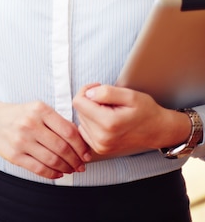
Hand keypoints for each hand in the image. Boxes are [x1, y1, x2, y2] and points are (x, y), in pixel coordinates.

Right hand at [0, 100, 91, 178]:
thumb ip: (57, 121)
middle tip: (81, 165)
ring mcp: (21, 140)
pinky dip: (52, 173)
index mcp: (40, 109)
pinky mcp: (15, 155)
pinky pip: (38, 168)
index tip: (86, 154)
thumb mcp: (38, 109)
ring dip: (66, 168)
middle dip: (76, 160)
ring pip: (52, 160)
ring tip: (71, 169)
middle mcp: (31, 124)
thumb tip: (79, 141)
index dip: (81, 146)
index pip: (68, 131)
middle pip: (62, 147)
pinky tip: (58, 173)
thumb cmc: (21, 115)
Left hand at [72, 84, 191, 157]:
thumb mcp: (129, 95)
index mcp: (108, 124)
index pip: (78, 102)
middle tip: (109, 101)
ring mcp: (100, 146)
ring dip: (92, 112)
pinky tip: (106, 120)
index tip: (98, 88)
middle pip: (79, 110)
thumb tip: (88, 94)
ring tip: (110, 111)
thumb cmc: (146, 111)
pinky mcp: (100, 149)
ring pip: (81, 119)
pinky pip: (84, 129)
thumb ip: (106, 92)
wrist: (157, 130)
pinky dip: (92, 122)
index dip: (86, 90)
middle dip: (91, 101)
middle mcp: (101, 138)